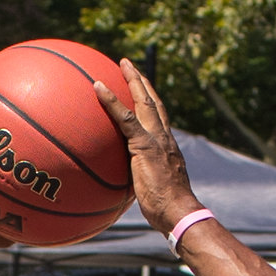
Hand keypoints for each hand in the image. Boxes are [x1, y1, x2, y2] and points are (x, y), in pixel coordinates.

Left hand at [93, 59, 198, 236]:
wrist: (177, 212)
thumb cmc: (165, 212)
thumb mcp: (151, 196)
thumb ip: (140, 185)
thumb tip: (123, 193)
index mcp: (166, 148)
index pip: (158, 120)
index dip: (150, 103)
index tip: (141, 91)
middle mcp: (164, 138)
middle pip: (154, 102)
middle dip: (143, 82)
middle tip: (130, 66)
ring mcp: (155, 139)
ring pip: (144, 101)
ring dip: (133, 80)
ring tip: (122, 63)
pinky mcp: (143, 144)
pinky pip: (124, 117)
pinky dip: (111, 101)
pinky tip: (98, 87)